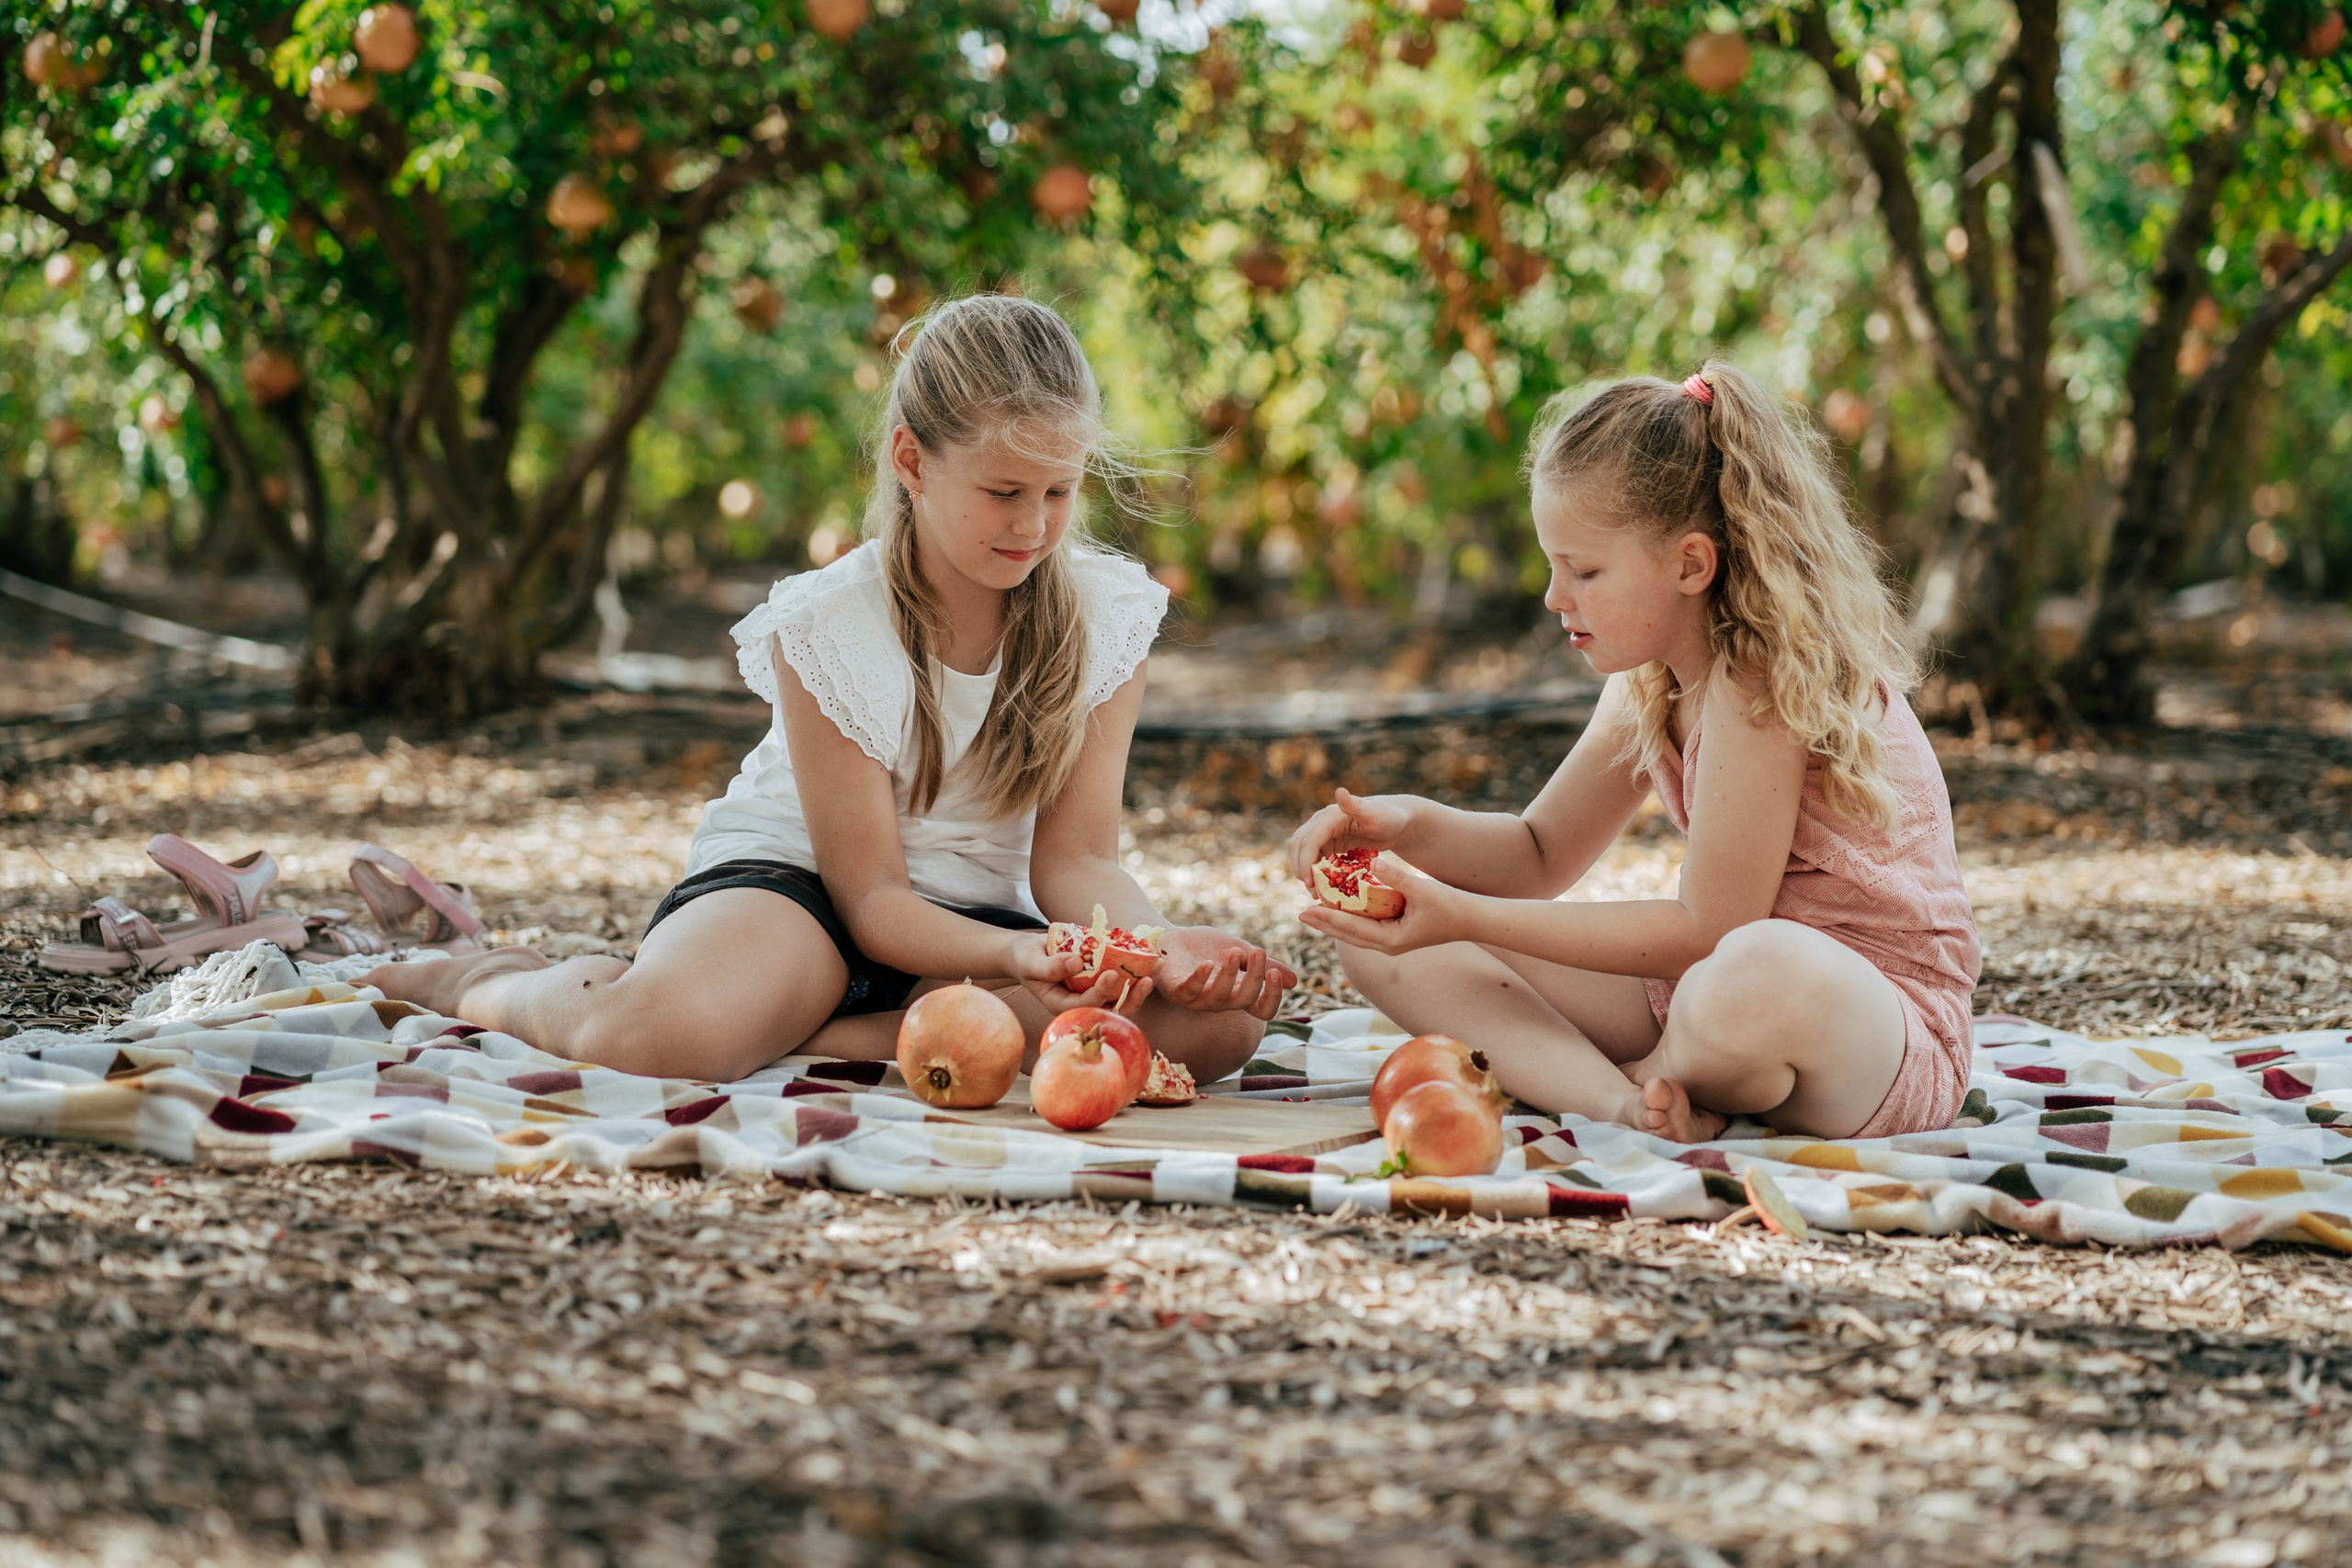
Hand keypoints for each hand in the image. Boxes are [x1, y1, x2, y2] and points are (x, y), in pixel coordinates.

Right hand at [1006, 931, 1155, 1017]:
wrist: (1028, 953)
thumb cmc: (1025, 959)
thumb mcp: (1030, 961)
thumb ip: (1049, 966)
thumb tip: (1076, 962)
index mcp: (1063, 1005)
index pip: (1087, 1005)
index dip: (1101, 992)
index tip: (1112, 973)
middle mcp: (1081, 1003)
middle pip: (1111, 1008)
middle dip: (1132, 997)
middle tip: (1147, 979)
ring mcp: (1093, 992)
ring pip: (1121, 996)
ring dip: (1140, 984)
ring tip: (1156, 965)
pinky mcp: (1100, 979)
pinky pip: (1121, 979)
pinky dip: (1135, 968)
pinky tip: (1149, 954)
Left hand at [1150, 925, 1297, 1020]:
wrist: (1169, 938)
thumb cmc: (1205, 947)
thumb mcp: (1239, 950)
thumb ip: (1262, 965)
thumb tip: (1294, 981)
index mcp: (1238, 993)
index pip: (1262, 1009)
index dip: (1272, 997)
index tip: (1275, 972)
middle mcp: (1220, 1001)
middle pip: (1245, 1001)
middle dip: (1255, 978)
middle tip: (1258, 952)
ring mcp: (1197, 999)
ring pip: (1219, 998)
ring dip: (1230, 975)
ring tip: (1235, 951)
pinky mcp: (1175, 991)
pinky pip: (1189, 993)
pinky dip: (1200, 979)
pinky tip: (1208, 963)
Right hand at [1286, 788, 1418, 887]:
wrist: (1395, 820)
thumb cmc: (1388, 817)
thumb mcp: (1374, 814)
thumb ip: (1355, 806)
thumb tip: (1339, 791)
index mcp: (1329, 816)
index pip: (1308, 840)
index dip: (1305, 862)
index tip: (1310, 883)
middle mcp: (1321, 822)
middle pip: (1298, 845)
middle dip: (1301, 868)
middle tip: (1312, 891)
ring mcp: (1322, 832)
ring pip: (1302, 852)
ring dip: (1304, 871)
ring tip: (1315, 892)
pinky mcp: (1327, 842)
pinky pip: (1313, 857)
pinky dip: (1313, 871)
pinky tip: (1322, 886)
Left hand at [1297, 853, 1468, 956]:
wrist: (1472, 919)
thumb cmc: (1451, 906)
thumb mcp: (1422, 889)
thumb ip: (1396, 877)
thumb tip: (1373, 862)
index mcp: (1391, 939)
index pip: (1351, 929)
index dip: (1328, 919)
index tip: (1306, 910)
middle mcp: (1388, 944)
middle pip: (1348, 935)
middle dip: (1324, 923)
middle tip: (1300, 913)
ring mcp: (1392, 941)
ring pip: (1356, 932)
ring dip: (1335, 922)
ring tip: (1313, 911)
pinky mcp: (1397, 933)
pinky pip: (1367, 926)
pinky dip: (1351, 918)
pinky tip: (1341, 907)